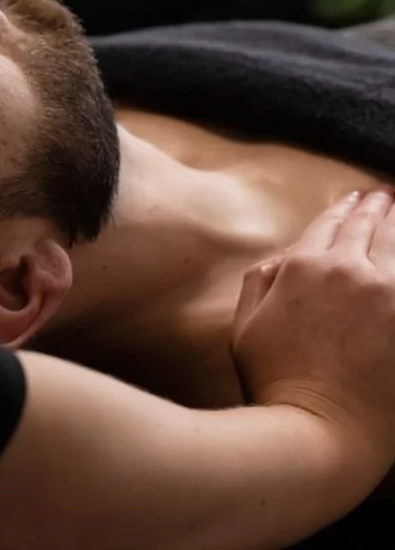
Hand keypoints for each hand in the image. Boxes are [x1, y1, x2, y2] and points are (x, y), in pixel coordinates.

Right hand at [232, 190, 394, 472]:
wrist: (318, 430)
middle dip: (375, 208)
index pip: (327, 224)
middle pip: (366, 227)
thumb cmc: (275, 384)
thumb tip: (281, 259)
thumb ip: (259, 283)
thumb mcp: (245, 327)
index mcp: (303, 266)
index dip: (340, 208)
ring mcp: (385, 293)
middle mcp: (347, 270)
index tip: (353, 198)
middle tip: (382, 197)